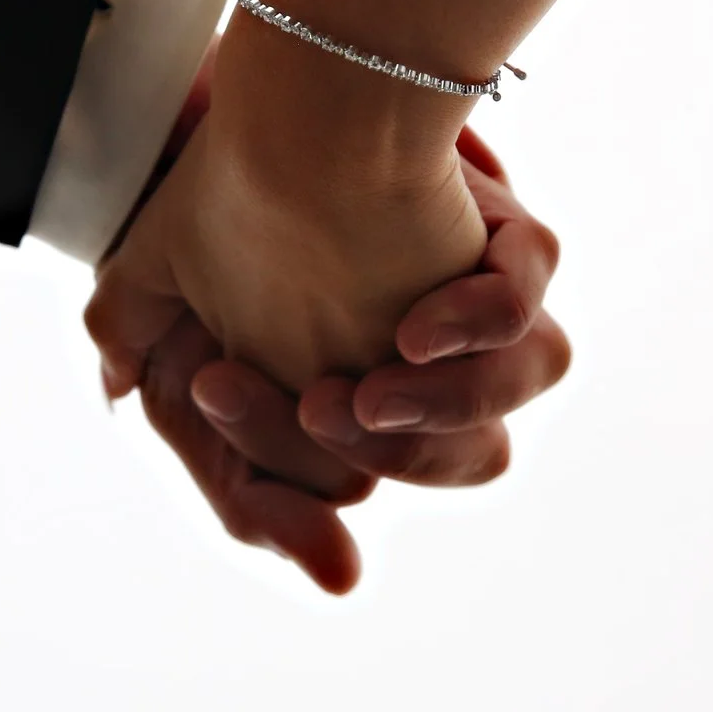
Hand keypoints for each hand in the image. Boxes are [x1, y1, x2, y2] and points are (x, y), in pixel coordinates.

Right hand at [87, 33, 567, 593]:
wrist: (184, 127)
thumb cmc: (186, 271)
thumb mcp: (182, 396)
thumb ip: (252, 503)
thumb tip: (347, 583)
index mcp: (371, 414)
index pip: (377, 483)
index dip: (300, 468)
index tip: (217, 387)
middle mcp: (440, 361)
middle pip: (472, 453)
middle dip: (391, 450)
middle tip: (309, 401)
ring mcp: (474, 292)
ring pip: (526, 376)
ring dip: (452, 406)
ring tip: (363, 392)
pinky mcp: (496, 228)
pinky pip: (530, 291)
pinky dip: (483, 325)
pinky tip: (413, 333)